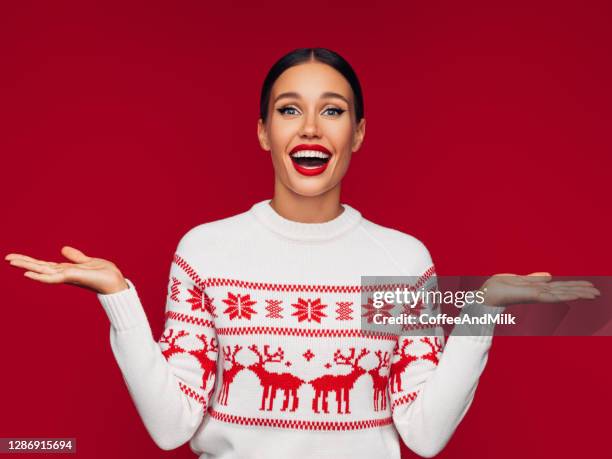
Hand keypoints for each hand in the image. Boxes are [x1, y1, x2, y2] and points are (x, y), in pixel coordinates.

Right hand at [4, 246, 128, 294]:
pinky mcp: (71, 277)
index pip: (44, 264)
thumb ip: (75, 257)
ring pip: (42, 271)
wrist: (115, 281)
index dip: (30, 261)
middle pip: (39, 267)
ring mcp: (66, 276)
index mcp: (66, 270)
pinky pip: (52, 278)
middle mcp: (63, 274)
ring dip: (27, 266)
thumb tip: (63, 249)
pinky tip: (28, 274)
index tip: (15, 257)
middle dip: (24, 262)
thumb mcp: (88, 261)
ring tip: (12, 262)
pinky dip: (40, 276)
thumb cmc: (104, 274)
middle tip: (7, 258)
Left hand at [478, 272, 600, 306]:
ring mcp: (535, 295)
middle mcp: (538, 293)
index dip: (574, 286)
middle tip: (598, 292)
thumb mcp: (517, 279)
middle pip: (563, 291)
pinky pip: (550, 295)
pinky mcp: (531, 296)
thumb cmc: (496, 289)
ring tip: (594, 293)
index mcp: (536, 288)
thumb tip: (550, 276)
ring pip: (561, 293)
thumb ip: (533, 279)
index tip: (589, 287)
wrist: (484, 296)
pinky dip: (564, 295)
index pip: (558, 287)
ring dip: (577, 293)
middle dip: (580, 291)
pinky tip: (575, 294)